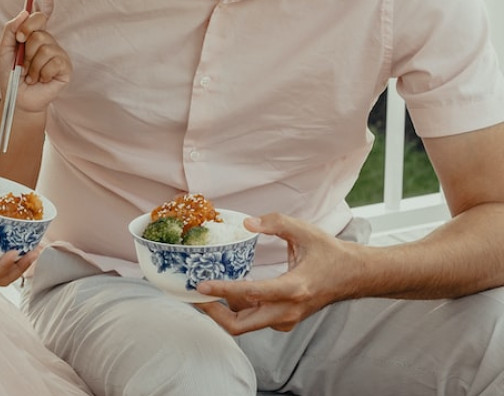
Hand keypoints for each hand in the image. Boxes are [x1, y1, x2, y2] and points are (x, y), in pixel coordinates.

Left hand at [0, 10, 71, 112]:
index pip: (38, 17)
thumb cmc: (10, 75)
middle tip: (23, 66)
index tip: (19, 39)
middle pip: (40, 36)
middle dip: (26, 54)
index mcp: (34, 36)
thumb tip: (24, 13)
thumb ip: (10, 30)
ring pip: (46, 50)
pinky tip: (41, 80)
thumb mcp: (3, 51)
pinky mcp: (65, 68)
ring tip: (30, 76)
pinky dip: (43, 74)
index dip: (28, 25)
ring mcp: (59, 55)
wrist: (17, 98)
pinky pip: (55, 63)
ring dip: (33, 67)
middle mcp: (49, 43)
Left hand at [195, 213, 360, 334]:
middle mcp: (288, 310)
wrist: (354, 276)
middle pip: (241, 326)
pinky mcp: (285, 320)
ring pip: (246, 325)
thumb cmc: (331, 253)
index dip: (223, 290)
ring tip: (205, 291)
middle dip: (214, 314)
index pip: (251, 294)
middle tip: (195, 296)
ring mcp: (286, 319)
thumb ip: (276, 223)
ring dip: (224, 311)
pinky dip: (238, 309)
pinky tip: (228, 291)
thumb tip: (247, 223)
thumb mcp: (305, 231)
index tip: (201, 286)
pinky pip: (255, 320)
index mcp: (294, 288)